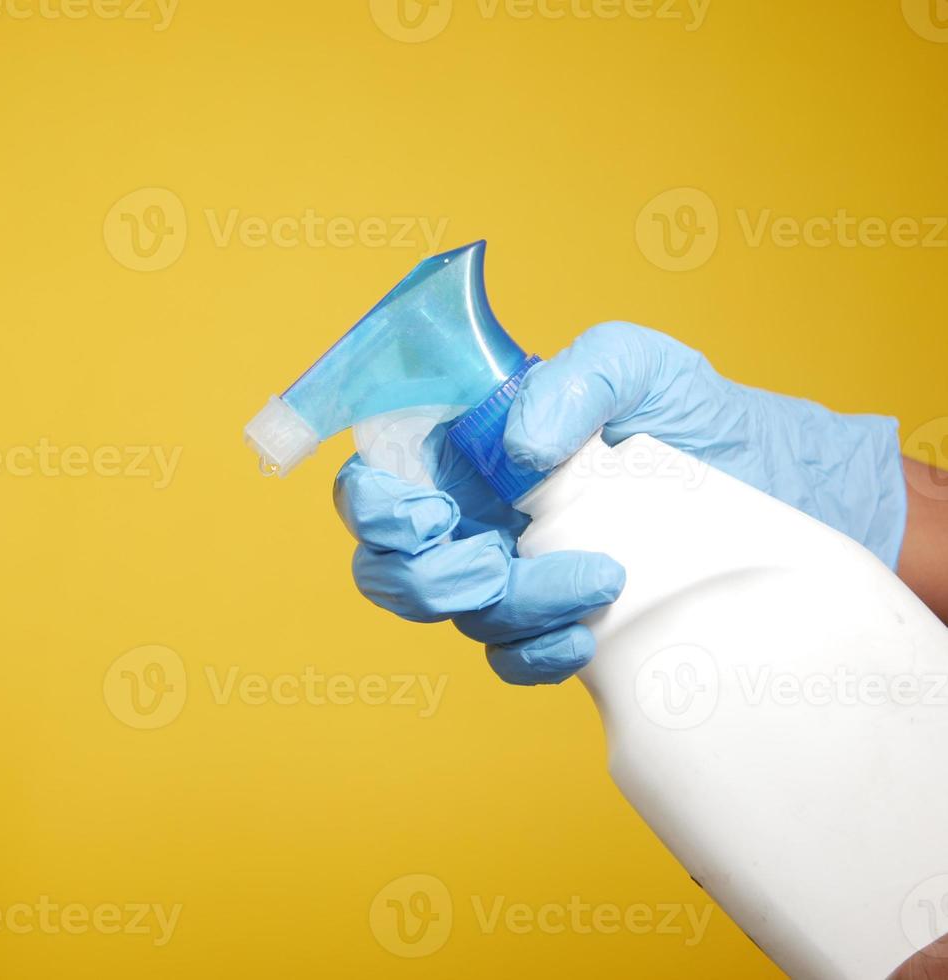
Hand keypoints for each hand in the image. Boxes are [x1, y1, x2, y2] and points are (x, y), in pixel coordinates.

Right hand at [334, 321, 908, 684]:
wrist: (768, 484)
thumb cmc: (689, 410)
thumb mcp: (637, 364)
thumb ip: (573, 379)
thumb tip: (521, 449)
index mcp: (459, 451)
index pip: (370, 485)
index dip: (372, 509)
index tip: (432, 515)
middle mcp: (468, 515)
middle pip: (387, 570)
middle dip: (426, 581)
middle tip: (492, 567)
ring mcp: (504, 574)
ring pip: (457, 618)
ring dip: (509, 610)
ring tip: (597, 581)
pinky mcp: (548, 623)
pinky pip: (509, 660)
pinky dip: (536, 655)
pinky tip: (585, 636)